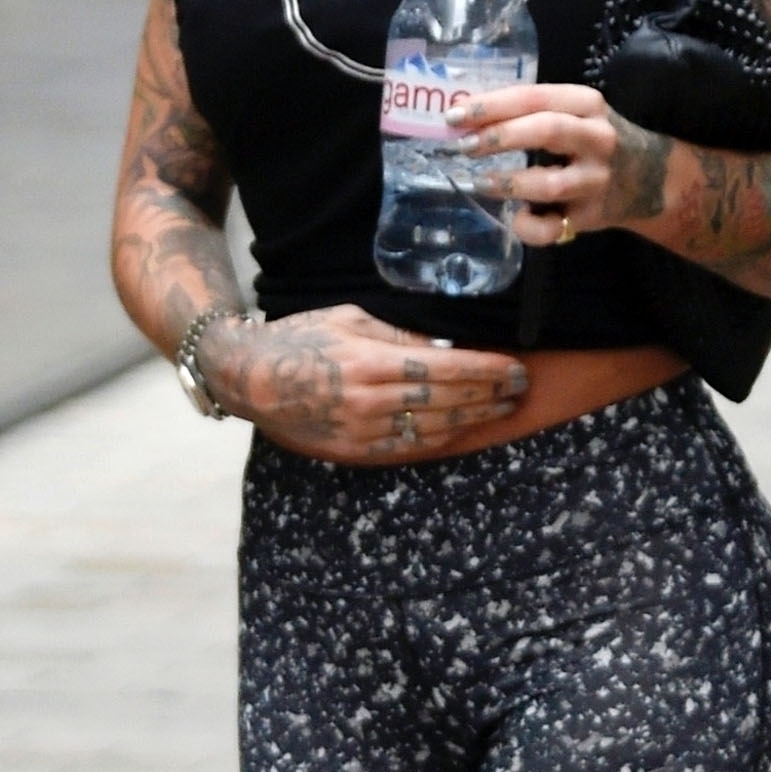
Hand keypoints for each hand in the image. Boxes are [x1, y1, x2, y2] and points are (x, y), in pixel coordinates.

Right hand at [200, 305, 526, 463]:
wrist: (249, 380)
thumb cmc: (299, 339)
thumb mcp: (349, 319)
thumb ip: (398, 334)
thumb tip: (445, 345)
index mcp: (370, 361)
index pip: (445, 368)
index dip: (486, 371)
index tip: (515, 368)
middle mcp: (370, 399)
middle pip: (446, 401)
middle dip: (490, 395)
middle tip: (521, 388)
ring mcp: (362, 430)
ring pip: (433, 428)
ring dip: (474, 419)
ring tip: (502, 408)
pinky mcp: (354, 452)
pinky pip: (408, 448)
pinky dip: (441, 439)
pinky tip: (463, 430)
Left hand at [453, 82, 668, 248]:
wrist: (650, 178)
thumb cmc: (593, 141)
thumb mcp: (574, 114)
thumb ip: (530, 113)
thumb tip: (466, 117)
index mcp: (587, 105)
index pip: (534, 98)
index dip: (492, 106)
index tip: (456, 114)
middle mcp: (597, 139)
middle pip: (546, 131)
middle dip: (498, 137)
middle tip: (464, 145)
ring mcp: (596, 181)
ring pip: (549, 184)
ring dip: (508, 183)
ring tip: (479, 181)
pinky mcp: (591, 217)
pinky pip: (552, 227)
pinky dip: (528, 226)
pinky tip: (515, 216)